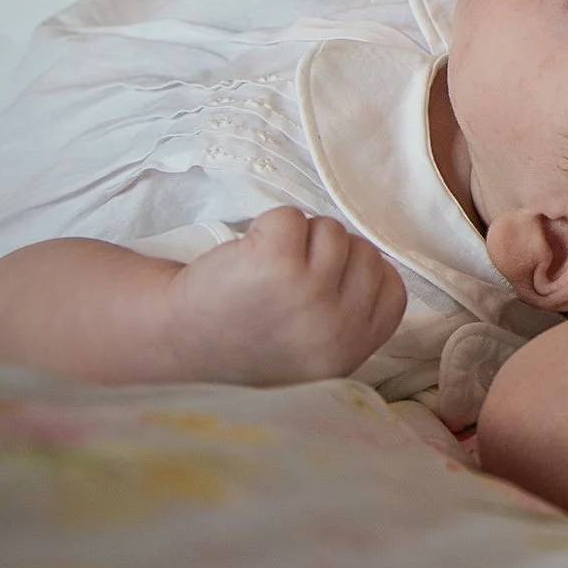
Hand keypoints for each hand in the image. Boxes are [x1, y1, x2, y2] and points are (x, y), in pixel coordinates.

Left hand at [163, 207, 406, 385]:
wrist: (174, 345)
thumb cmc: (250, 341)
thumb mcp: (319, 350)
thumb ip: (355, 318)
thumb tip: (376, 261)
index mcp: (354, 349)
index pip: (392, 287)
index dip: (356, 279)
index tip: (317, 292)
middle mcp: (337, 326)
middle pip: (364, 252)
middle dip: (326, 257)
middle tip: (283, 287)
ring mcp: (307, 294)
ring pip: (330, 230)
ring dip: (297, 240)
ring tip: (263, 274)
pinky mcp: (273, 263)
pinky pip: (292, 216)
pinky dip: (267, 227)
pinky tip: (246, 259)